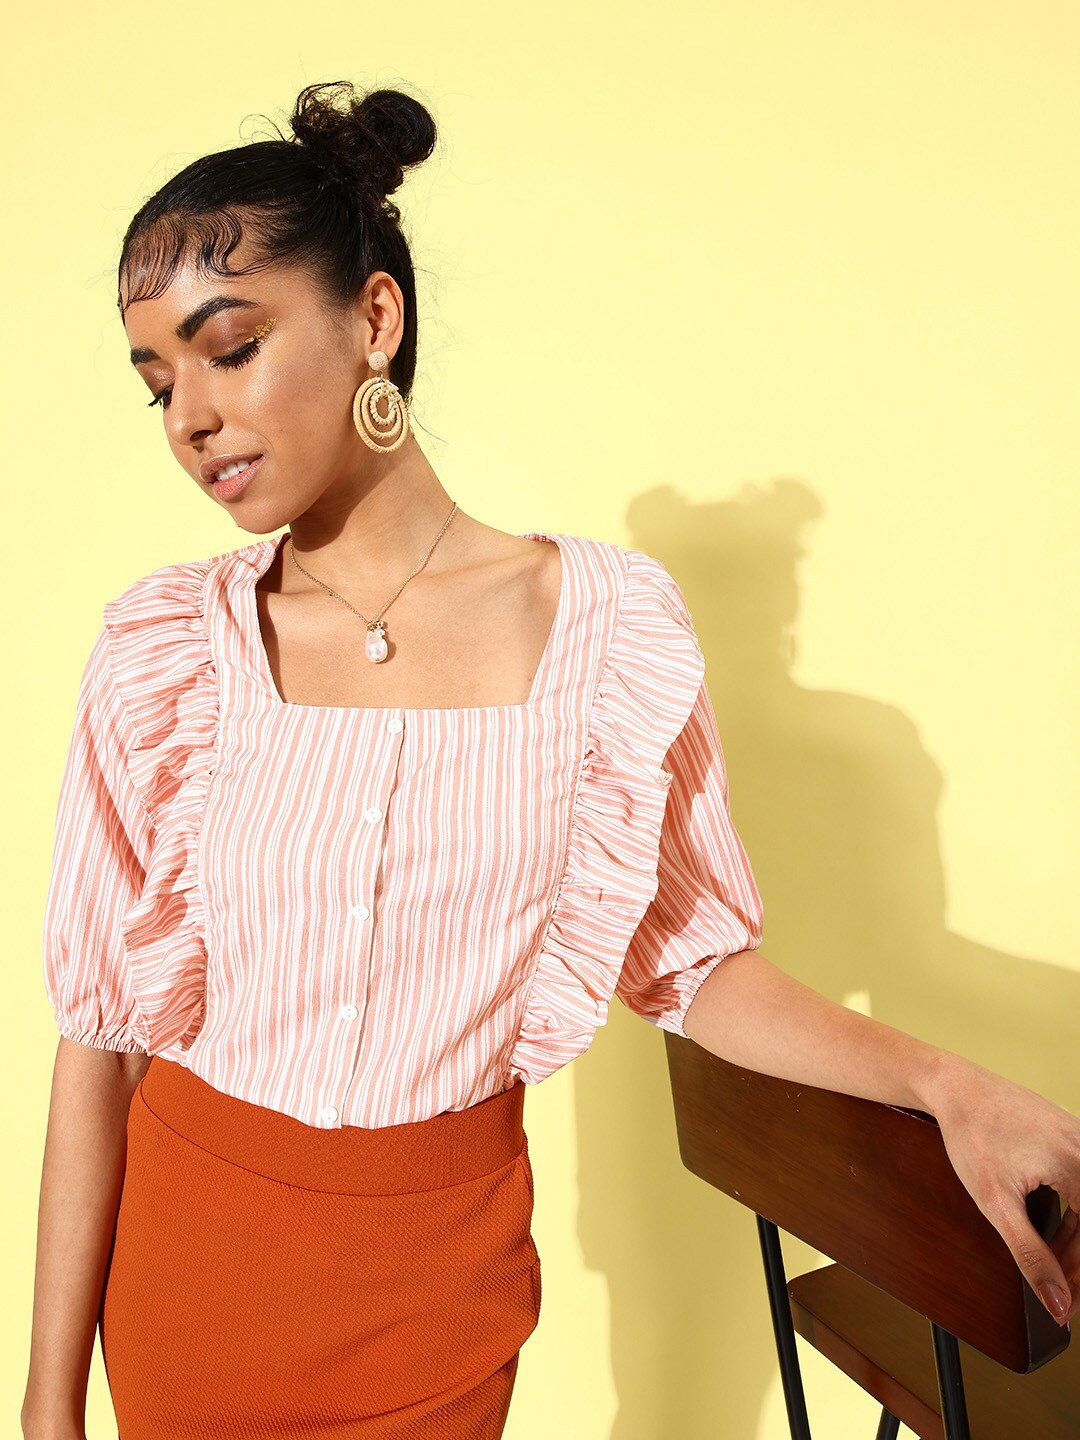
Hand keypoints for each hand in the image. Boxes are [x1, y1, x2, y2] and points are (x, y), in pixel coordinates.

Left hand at [928, 1055, 1079, 1325]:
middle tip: (1059, 1290)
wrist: (954, 1086)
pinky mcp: (1070, 1131)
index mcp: (1077, 1165)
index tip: (1068, 1304)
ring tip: (1051, 1261)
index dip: (1079, 1275)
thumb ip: (1030, 1255)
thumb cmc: (971, 1136)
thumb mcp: (996, 1203)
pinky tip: (1054, 1227)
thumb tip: (1057, 1302)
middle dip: (1077, 1259)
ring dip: (1076, 1236)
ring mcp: (1079, 1136)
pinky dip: (1074, 1209)